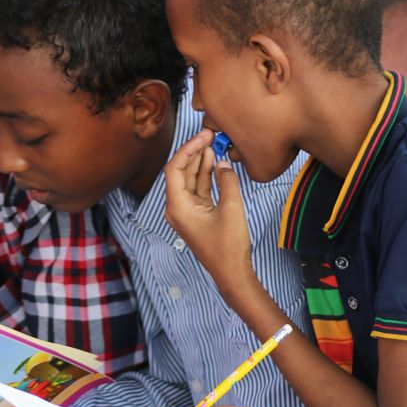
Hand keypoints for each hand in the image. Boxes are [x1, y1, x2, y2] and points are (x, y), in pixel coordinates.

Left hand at [164, 131, 254, 290]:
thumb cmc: (229, 246)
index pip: (174, 169)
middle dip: (193, 152)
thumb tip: (223, 162)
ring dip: (200, 161)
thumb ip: (227, 181)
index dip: (187, 149)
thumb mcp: (232, 209)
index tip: (203, 136)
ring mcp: (186, 211)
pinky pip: (198, 188)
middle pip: (180, 172)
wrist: (231, 272)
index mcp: (178, 208)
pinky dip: (205, 174)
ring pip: (190, 179)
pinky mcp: (196, 213)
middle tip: (209, 134)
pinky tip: (214, 160)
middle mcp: (177, 208)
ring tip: (213, 143)